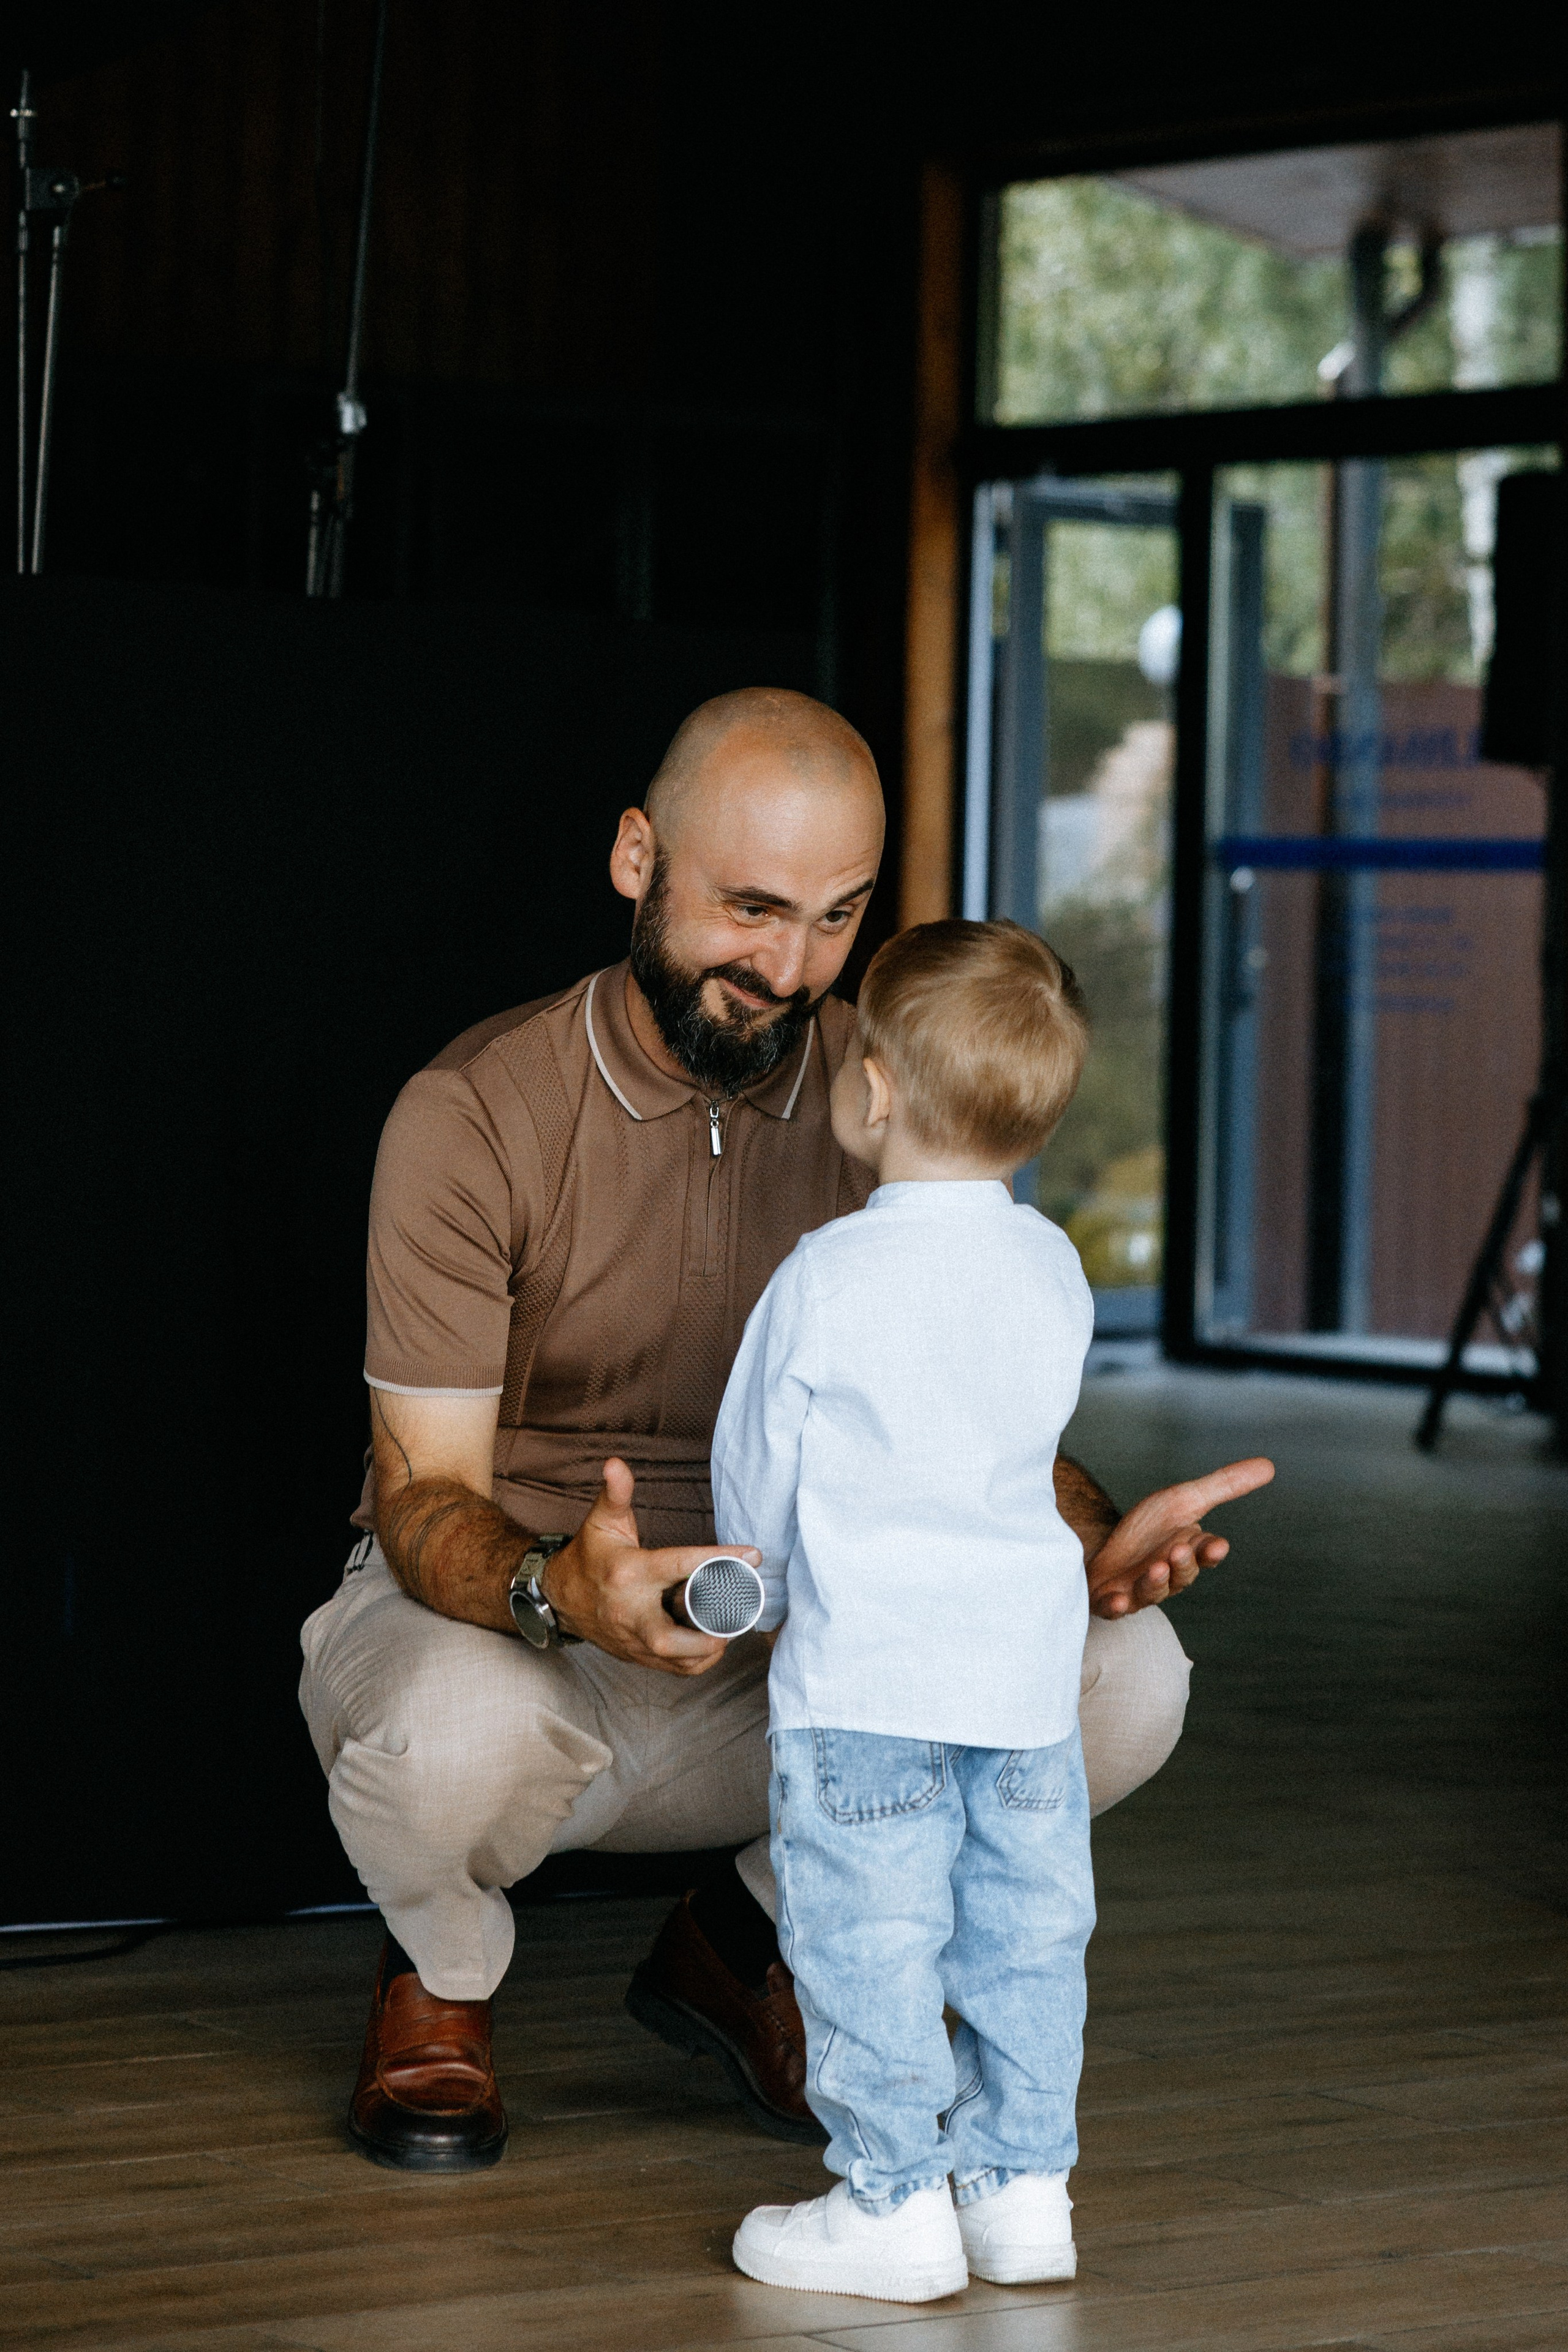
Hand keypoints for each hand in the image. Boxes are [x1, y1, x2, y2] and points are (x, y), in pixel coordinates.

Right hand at [541, 1457, 761, 1675]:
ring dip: (708, 1651)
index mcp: (628, 1573)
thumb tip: (616, 1463)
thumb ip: (616, 1493)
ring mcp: (631, 1639)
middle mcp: (629, 1611)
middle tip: (739, 1615)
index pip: (678, 1565)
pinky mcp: (635, 1655)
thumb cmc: (589, 1555)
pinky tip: (714, 1644)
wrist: (559, 1597)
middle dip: (708, 1634)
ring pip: (673, 1660)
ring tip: (731, 1628)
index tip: (753, 1554)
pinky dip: (697, 1664)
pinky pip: (672, 1670)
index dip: (718, 1559)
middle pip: (668, 1637)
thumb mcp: (602, 1521)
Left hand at [1085, 1457, 1273, 1619]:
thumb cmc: (1149, 1528)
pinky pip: (1114, 1608)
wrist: (1103, 1547)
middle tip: (1178, 1550)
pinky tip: (1117, 1601)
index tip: (1218, 1544)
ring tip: (1156, 1567)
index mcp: (1189, 1552)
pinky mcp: (1111, 1600)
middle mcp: (1169, 1576)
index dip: (1210, 1550)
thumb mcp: (1183, 1500)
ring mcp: (1140, 1591)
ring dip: (1155, 1583)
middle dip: (1183, 1564)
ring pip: (1152, 1591)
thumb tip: (1270, 1466)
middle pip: (1182, 1574)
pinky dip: (1116, 1606)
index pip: (1205, 1553)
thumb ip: (1223, 1486)